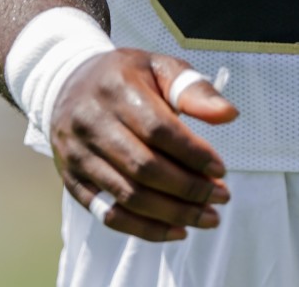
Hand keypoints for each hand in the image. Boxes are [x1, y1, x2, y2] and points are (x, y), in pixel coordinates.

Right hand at [49, 49, 237, 241]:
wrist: (68, 84)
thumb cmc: (126, 76)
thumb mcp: (159, 68)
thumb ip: (194, 90)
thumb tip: (229, 114)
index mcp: (116, 87)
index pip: (158, 129)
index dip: (192, 152)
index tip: (221, 169)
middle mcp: (91, 122)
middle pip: (144, 167)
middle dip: (187, 188)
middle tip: (220, 198)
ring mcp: (77, 154)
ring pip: (127, 195)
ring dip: (172, 213)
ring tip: (207, 217)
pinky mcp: (71, 180)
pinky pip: (107, 214)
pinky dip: (143, 228)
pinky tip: (175, 230)